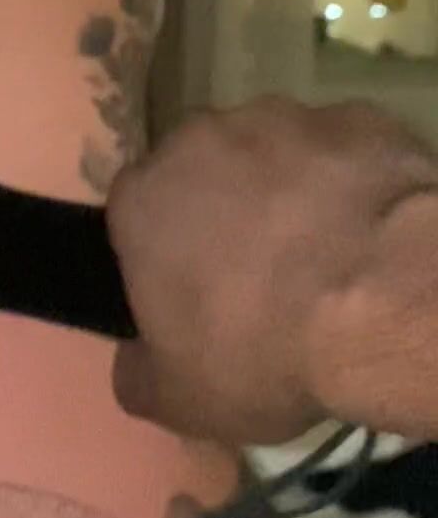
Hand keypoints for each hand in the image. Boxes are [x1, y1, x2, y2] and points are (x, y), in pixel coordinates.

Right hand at [106, 96, 437, 444]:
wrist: (384, 297)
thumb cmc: (264, 349)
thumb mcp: (179, 399)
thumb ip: (137, 373)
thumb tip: (133, 359)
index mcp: (141, 200)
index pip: (135, 216)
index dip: (163, 255)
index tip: (194, 294)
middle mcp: (199, 141)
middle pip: (202, 172)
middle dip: (224, 212)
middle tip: (261, 274)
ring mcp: (282, 119)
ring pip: (274, 153)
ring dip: (289, 192)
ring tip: (326, 254)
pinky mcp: (355, 118)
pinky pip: (343, 151)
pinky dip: (351, 182)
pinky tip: (371, 231)